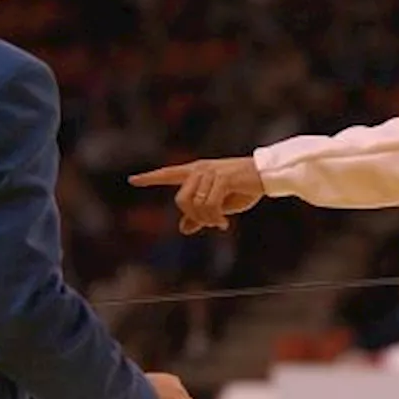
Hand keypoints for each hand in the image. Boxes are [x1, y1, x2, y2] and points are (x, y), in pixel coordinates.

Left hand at [129, 157, 264, 234]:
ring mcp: (210, 173)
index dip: (150, 178)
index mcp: (197, 172)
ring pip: (195, 205)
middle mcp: (200, 170)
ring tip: (220, 223)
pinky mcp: (221, 178)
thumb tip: (183, 228)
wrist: (266, 175)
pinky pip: (209, 206)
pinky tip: (224, 223)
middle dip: (194, 217)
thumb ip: (201, 215)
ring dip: (207, 220)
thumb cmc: (244, 188)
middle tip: (210, 224)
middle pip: (180, 200)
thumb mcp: (220, 205)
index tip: (132, 180)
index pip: (168, 173)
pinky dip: (215, 219)